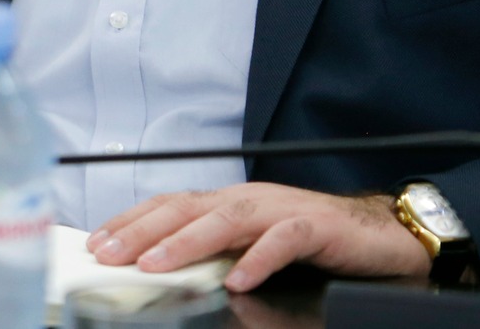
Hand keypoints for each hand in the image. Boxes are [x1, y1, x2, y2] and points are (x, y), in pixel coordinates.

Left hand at [88, 184, 430, 293]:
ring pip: (227, 219)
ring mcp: (282, 209)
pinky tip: (238, 278)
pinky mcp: (316, 227)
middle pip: (188, 208)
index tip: (98, 241)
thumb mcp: (254, 243)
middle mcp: (251, 199)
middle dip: (143, 230)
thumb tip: (164, 267)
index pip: (171, 205)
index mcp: (231, 202)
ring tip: (156, 263)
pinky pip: (284, 239)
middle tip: (110, 253)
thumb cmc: (315, 240)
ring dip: (187, 241)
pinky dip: (258, 258)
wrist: (381, 233)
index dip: (132, 220)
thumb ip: (216, 250)